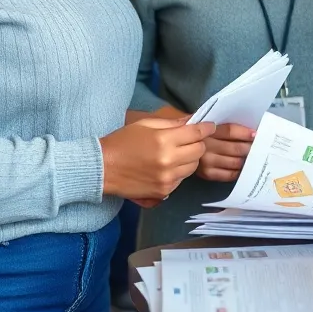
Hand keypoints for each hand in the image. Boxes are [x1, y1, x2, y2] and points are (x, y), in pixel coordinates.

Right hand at [99, 118, 213, 201]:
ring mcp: (167, 178)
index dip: (206, 128)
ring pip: (193, 167)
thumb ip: (171, 123)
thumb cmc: (122, 142)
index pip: (196, 133)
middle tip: (189, 140)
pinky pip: (181, 179)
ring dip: (189, 159)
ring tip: (175, 154)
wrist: (103, 168)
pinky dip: (178, 172)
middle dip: (197, 143)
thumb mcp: (145, 124)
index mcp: (164, 140)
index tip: (209, 126)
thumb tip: (192, 120)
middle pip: (199, 151)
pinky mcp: (164, 191)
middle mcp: (169, 161)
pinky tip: (166, 167)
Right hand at [197, 123, 255, 182]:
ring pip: (234, 161)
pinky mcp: (207, 174)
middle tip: (259, 146)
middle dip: (250, 147)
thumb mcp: (201, 123)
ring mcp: (206, 162)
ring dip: (247, 159)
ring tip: (254, 157)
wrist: (175, 148)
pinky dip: (239, 171)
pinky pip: (228, 174)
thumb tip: (243, 125)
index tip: (255, 134)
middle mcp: (206, 147)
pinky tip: (244, 167)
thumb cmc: (194, 134)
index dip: (244, 132)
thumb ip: (218, 123)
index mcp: (206, 132)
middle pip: (235, 148)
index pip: (229, 131)